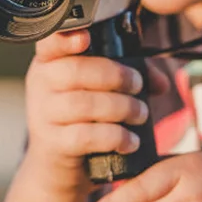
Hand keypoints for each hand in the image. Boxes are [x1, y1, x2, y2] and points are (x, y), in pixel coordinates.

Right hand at [20, 30, 167, 195]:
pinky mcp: (51, 144)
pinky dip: (114, 137)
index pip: (50, 42)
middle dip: (115, 76)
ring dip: (120, 107)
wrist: (60, 165)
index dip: (65, 38)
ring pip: (82, 104)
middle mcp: (41, 84)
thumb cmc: (83, 118)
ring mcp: (42, 114)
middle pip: (75, 71)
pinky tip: (130, 141)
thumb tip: (160, 82)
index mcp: (51, 62)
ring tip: (140, 114)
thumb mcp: (100, 90)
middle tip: (137, 85)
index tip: (86, 37)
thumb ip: (130, 76)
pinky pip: (84, 136)